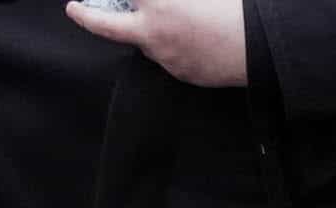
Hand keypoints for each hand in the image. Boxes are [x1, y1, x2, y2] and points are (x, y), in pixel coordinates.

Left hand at [65, 0, 246, 86]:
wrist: (262, 46)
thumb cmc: (232, 9)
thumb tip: (153, 2)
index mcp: (158, 3)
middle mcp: (154, 32)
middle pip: (106, 25)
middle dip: (86, 16)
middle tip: (73, 9)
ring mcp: (166, 57)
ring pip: (144, 41)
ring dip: (146, 29)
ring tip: (168, 18)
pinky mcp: (182, 73)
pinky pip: (169, 57)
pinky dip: (173, 45)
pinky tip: (192, 37)